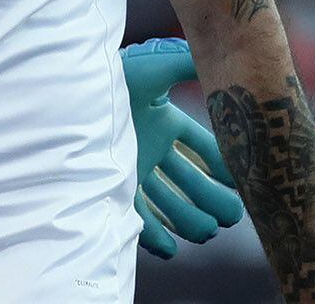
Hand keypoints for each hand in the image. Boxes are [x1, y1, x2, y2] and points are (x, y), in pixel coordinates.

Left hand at [124, 37, 245, 257]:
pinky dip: (154, 238)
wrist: (72, 93)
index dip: (224, 165)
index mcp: (165, 120)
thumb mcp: (156, 66)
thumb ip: (191, 65)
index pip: (203, 147)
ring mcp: (132, 168)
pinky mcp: (112, 186)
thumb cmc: (114, 76)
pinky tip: (172, 250)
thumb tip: (223, 67)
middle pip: (190, 181)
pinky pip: (137, 219)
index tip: (243, 181)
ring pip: (169, 203)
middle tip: (231, 217)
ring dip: (190, 221)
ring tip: (208, 232)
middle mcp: (150, 146)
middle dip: (213, 200)